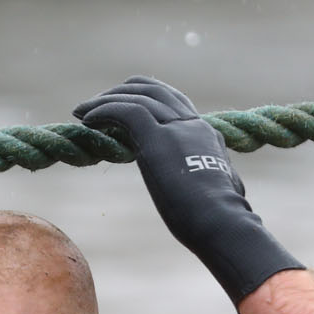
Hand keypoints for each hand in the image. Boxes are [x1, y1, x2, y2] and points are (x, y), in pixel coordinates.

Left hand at [73, 77, 302, 307]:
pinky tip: (87, 120)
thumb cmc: (222, 222)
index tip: (122, 110)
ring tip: (81, 111)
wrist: (222, 224)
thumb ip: (222, 181)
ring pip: (137, 96)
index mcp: (206, 135)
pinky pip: (126, 111)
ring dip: (104, 100)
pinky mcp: (158, 139)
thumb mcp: (224, 192)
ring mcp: (176, 128)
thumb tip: (232, 189)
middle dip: (122, 92)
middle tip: (96, 104)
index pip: (174, 104)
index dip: (146, 101)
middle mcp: (191, 124)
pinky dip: (104, 111)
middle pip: (154, 90)